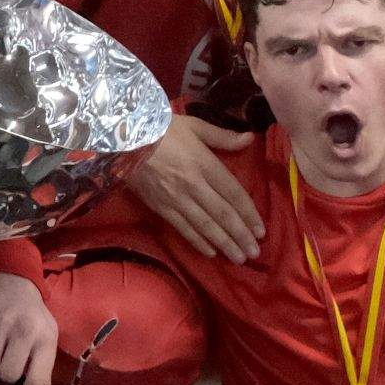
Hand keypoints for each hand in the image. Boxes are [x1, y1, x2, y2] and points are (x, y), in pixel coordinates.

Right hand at [131, 114, 263, 262]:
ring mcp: (177, 199)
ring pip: (205, 226)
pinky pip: (183, 228)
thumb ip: (223, 136)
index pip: (234, 193)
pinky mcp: (161, 207)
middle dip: (241, 235)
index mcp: (205, 164)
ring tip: (238, 258)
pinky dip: (198, 242)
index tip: (261, 230)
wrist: (124, 139)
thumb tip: (250, 139)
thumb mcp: (195, 126)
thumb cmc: (162, 129)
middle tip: (255, 253)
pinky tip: (210, 252)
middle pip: (223, 215)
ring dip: (224, 244)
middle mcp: (194, 185)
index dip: (249, 213)